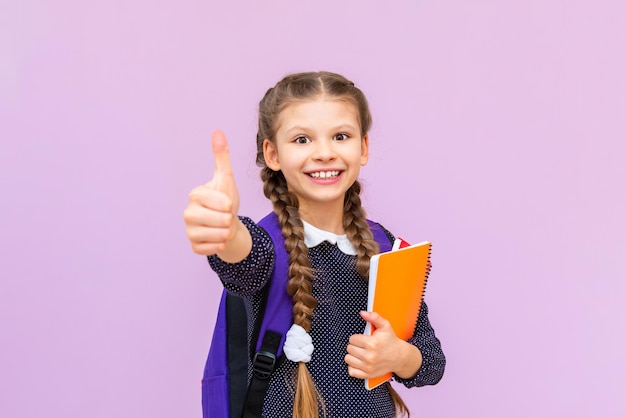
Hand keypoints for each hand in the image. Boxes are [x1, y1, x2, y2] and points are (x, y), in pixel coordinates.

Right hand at [184, 130, 240, 255]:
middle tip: (226, 217)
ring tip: (224, 227)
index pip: (221, 203)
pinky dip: (220, 245)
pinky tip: (219, 238)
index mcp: (195, 195)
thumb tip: (217, 132)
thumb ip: (221, 156)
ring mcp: (189, 230)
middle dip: (229, 220)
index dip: (229, 204)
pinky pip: (212, 249)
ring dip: (227, 233)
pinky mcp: (193, 246)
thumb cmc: (225, 200)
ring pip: (218, 236)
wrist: (227, 223)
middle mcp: (188, 213)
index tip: (226, 203)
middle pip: (221, 221)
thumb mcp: (226, 178)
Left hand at [345, 311, 421, 379]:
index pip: (352, 339)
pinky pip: (351, 371)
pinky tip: (359, 362)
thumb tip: (362, 313)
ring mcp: (368, 367)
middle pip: (349, 349)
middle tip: (363, 345)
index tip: (363, 338)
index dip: (356, 337)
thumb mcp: (385, 326)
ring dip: (353, 355)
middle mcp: (369, 356)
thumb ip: (374, 317)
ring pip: (348, 359)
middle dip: (355, 346)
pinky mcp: (368, 375)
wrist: (400, 357)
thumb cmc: (391, 340)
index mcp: (372, 343)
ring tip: (361, 353)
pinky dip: (353, 367)